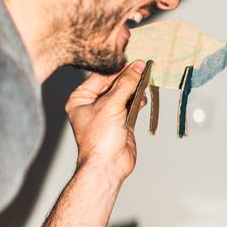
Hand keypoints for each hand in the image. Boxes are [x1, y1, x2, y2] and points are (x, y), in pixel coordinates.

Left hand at [65, 61, 146, 181]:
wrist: (108, 166)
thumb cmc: (100, 138)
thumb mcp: (111, 105)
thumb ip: (126, 84)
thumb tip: (137, 67)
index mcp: (80, 99)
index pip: (101, 76)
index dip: (118, 68)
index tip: (134, 60)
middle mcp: (93, 105)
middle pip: (114, 84)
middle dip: (129, 77)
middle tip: (144, 68)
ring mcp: (107, 113)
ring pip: (124, 94)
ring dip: (135, 88)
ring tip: (146, 80)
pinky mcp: (121, 121)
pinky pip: (131, 105)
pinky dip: (138, 100)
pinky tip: (144, 96)